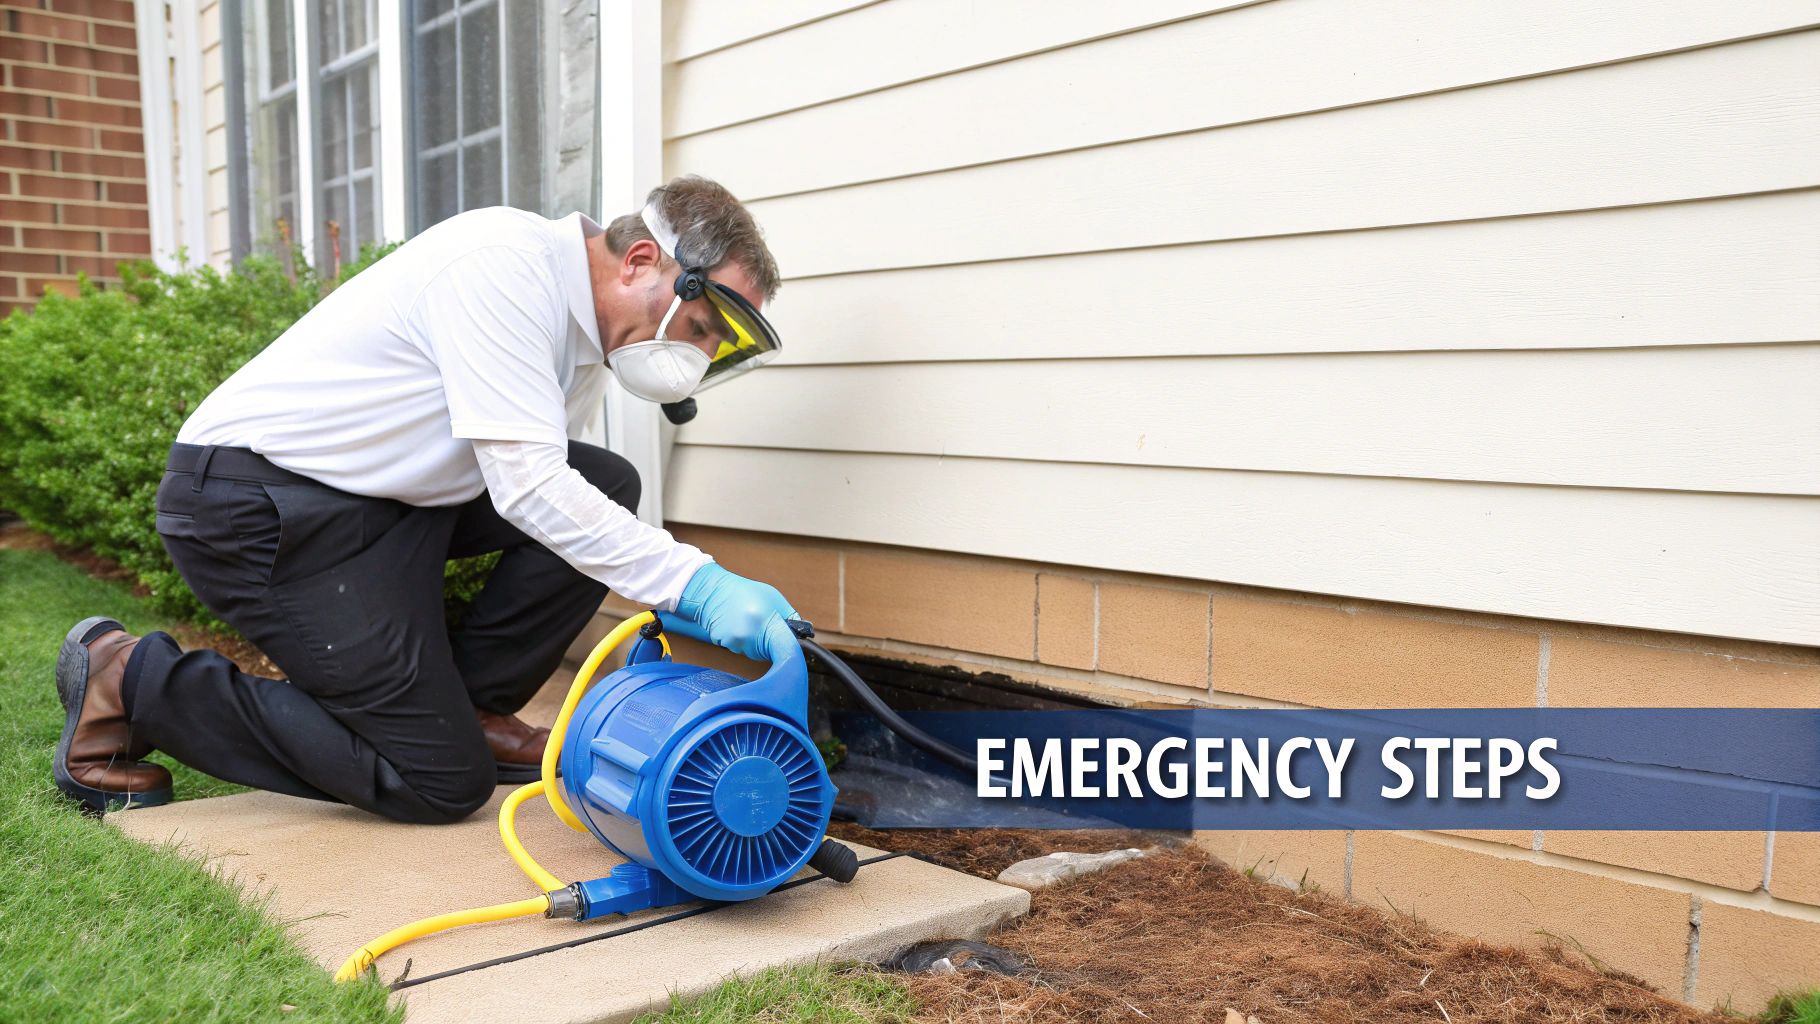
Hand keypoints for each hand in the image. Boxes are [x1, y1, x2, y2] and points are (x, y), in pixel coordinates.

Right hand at [661, 563, 798, 661]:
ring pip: (755, 653)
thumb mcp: (773, 597)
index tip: (792, 647)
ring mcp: (737, 642)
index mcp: (766, 621)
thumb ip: (789, 617)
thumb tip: (803, 634)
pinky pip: (741, 650)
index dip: (791, 649)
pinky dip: (742, 641)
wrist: (712, 591)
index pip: (786, 648)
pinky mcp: (726, 646)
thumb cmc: (743, 592)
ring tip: (748, 621)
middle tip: (764, 623)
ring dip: (755, 642)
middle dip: (771, 642)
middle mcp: (750, 635)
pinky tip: (737, 626)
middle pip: (770, 653)